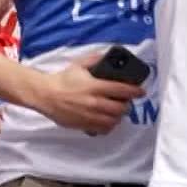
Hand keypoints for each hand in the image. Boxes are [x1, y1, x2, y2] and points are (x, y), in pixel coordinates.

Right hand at [28, 52, 144, 134]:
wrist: (46, 95)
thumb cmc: (62, 80)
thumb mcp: (79, 65)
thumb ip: (95, 60)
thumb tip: (107, 57)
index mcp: (95, 86)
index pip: (122, 90)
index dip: (135, 91)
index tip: (141, 92)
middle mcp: (94, 102)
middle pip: (121, 108)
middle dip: (127, 105)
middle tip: (126, 101)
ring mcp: (90, 116)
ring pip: (114, 120)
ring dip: (119, 116)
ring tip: (117, 111)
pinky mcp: (84, 125)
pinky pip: (104, 129)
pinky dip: (109, 126)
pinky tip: (108, 120)